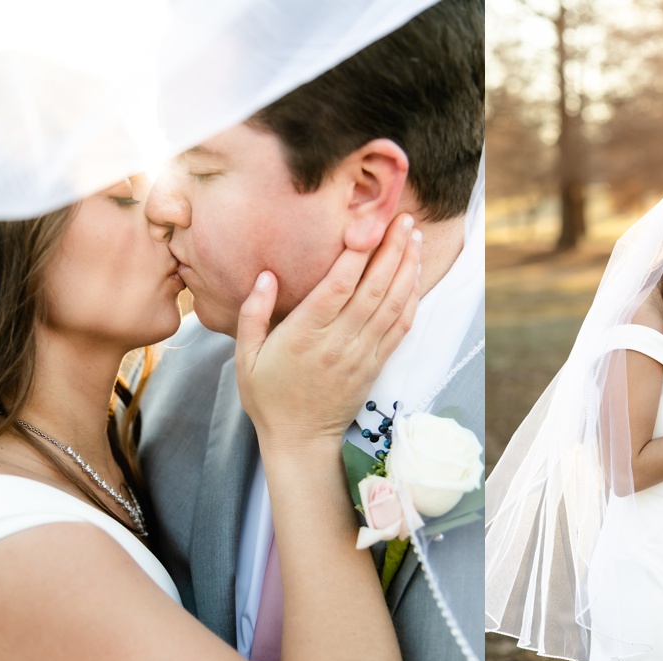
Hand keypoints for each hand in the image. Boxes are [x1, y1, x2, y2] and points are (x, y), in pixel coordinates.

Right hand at [235, 213, 421, 448]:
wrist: (300, 440)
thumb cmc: (268, 397)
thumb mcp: (246, 355)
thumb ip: (253, 313)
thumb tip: (266, 275)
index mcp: (305, 335)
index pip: (338, 286)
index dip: (358, 253)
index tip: (370, 222)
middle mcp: (338, 342)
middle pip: (373, 289)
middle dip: (392, 250)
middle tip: (404, 219)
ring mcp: (362, 354)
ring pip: (392, 305)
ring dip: (407, 269)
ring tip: (416, 238)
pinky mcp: (376, 365)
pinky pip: (400, 328)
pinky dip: (411, 299)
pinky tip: (415, 276)